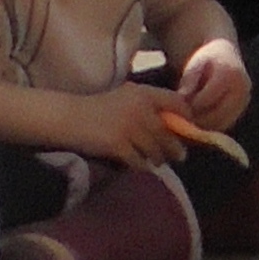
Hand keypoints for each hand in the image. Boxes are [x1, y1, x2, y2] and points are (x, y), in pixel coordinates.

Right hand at [72, 82, 193, 166]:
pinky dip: (142, 166)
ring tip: (159, 162)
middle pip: (168, 132)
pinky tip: (141, 166)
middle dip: (175, 147)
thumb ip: (147, 105)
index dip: (185, 117)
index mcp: (143, 93)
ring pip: (155, 149)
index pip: (176, 102)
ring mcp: (129, 127)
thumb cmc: (98, 108)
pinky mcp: (118, 145)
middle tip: (180, 156)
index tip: (188, 129)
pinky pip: (139, 161)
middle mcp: (140, 108)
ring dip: (159, 158)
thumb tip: (172, 121)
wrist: (70, 118)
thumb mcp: (126, 97)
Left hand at [177, 36, 253, 135]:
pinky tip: (199, 118)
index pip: (205, 100)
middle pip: (214, 116)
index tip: (178, 104)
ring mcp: (243, 103)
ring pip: (219, 125)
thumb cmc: (207, 59)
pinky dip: (209, 126)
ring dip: (202, 125)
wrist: (226, 56)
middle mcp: (242, 90)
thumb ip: (189, 80)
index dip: (189, 105)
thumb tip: (181, 99)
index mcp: (230, 74)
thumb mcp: (195, 64)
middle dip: (195, 118)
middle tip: (182, 116)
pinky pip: (222, 126)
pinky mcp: (241, 112)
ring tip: (189, 116)